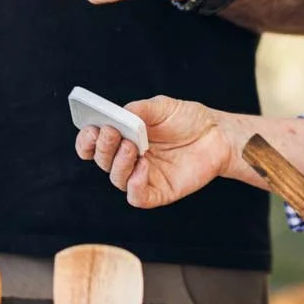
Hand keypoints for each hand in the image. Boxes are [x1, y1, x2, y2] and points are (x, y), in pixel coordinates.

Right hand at [76, 95, 231, 208]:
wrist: (218, 135)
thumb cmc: (187, 119)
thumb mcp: (161, 107)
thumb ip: (138, 110)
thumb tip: (117, 114)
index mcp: (122, 137)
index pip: (92, 144)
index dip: (86, 140)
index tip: (91, 129)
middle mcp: (128, 159)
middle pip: (102, 161)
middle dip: (102, 147)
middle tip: (111, 132)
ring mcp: (143, 176)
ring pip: (116, 179)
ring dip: (119, 163)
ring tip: (132, 146)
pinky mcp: (159, 192)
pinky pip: (137, 197)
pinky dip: (134, 185)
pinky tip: (143, 166)